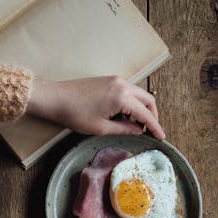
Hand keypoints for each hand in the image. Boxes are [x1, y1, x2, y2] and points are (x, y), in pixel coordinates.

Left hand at [27, 75, 164, 139]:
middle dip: (152, 115)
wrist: (55, 98)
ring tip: (137, 125)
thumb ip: (124, 128)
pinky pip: (129, 90)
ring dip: (142, 108)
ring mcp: (116, 80)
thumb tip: (138, 130)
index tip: (161, 137)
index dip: (155, 127)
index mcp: (122, 97)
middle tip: (151, 131)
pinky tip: (126, 115)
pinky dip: (133, 102)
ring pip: (139, 94)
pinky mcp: (109, 79)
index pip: (146, 114)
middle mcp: (122, 85)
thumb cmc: (75, 114)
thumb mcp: (101, 128)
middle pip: (147, 99)